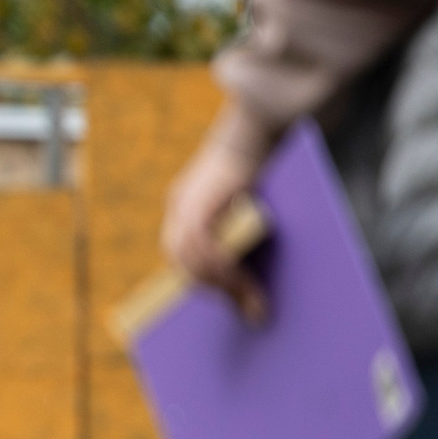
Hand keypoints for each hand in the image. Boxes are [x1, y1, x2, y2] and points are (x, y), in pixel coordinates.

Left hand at [162, 119, 270, 325]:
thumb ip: (236, 228)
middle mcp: (178, 206)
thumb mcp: (243, 201)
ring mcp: (183, 206)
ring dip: (222, 286)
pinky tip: (245, 284)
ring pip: (191, 261)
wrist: (256, 130)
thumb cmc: (259, 163)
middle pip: (182, 262)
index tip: (223, 300)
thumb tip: (252, 266)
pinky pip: (204, 251)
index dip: (200, 280)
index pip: (181, 256)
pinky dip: (225, 271)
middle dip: (212, 290)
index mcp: (184, 207)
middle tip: (243, 309)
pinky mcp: (197, 206)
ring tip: (250, 301)